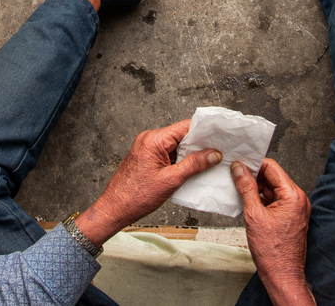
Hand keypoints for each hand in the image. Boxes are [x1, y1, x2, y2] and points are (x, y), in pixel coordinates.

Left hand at [75, 120, 220, 246]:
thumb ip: (194, 165)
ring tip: (208, 162)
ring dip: (190, 154)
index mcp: (154, 140)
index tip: (220, 137)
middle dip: (199, 144)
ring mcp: (146, 147)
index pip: (185, 127)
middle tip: (218, 152)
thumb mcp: (171, 180)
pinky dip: (180, 159)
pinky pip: (167, 153)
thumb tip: (213, 154)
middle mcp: (149, 139)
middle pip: (181, 135)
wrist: (114, 208)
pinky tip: (191, 169)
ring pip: (175, 145)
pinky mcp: (146, 157)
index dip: (204, 131)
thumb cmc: (136, 196)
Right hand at [231, 159, 315, 305]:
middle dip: (254, 178)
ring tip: (240, 195)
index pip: (272, 168)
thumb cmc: (273, 252)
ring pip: (273, 190)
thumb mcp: (254, 215)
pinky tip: (248, 206)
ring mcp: (296, 210)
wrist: (282, 276)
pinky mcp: (291, 218)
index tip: (239, 165)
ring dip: (256, 190)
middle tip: (235, 180)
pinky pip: (275, 202)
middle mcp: (298, 200)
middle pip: (272, 178)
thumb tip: (239, 169)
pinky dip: (262, 201)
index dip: (254, 165)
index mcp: (293, 196)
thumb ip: (246, 188)